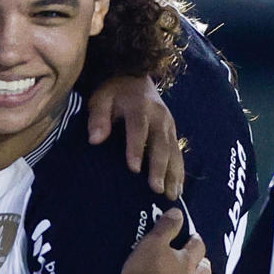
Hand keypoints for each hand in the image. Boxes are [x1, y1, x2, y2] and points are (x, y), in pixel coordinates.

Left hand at [89, 75, 183, 198]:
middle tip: (156, 189)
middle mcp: (158, 117)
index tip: (133, 168)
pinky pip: (178, 153)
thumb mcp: (100, 99)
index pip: (138, 129)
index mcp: (139, 107)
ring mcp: (169, 125)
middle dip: (159, 168)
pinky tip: (178, 188)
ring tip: (171, 195)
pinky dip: (179, 171)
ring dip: (173, 174)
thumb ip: (98, 118)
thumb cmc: (113, 92)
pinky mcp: (173, 132)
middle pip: (161, 144)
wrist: (135, 78)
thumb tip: (95, 140)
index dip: (136, 148)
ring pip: (173, 151)